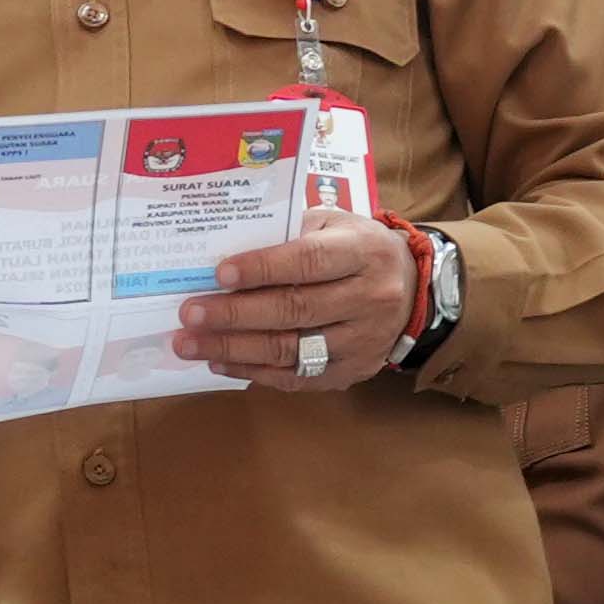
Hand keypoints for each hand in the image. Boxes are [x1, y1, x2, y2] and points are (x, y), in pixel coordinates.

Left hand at [173, 218, 414, 390]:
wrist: (412, 290)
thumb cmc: (357, 249)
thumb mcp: (335, 225)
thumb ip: (292, 233)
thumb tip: (228, 248)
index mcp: (364, 253)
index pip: (308, 262)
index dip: (262, 269)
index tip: (219, 273)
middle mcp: (369, 299)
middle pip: (294, 310)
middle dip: (235, 314)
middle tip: (190, 313)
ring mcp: (363, 341)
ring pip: (291, 350)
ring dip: (234, 349)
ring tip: (191, 344)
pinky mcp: (353, 371)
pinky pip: (296, 378)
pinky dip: (254, 372)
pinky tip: (221, 362)